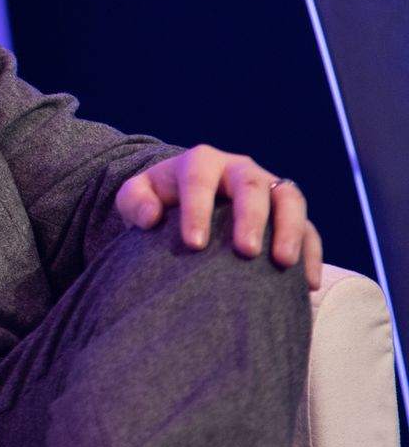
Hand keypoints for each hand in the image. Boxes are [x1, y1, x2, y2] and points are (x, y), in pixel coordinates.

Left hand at [116, 144, 320, 287]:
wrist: (185, 197)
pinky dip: (312, 253)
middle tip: (246, 251)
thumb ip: (134, 201)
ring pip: (289, 199)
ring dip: (290, 229)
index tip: (194, 244)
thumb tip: (151, 218)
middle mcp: (239, 169)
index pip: (199, 180)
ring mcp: (268, 187)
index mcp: (201, 162)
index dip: (197, 210)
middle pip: (252, 186)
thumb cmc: (158, 199)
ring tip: (283, 263)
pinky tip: (307, 283)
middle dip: (251, 218)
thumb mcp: (136, 194)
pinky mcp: (288, 212)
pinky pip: (309, 227)